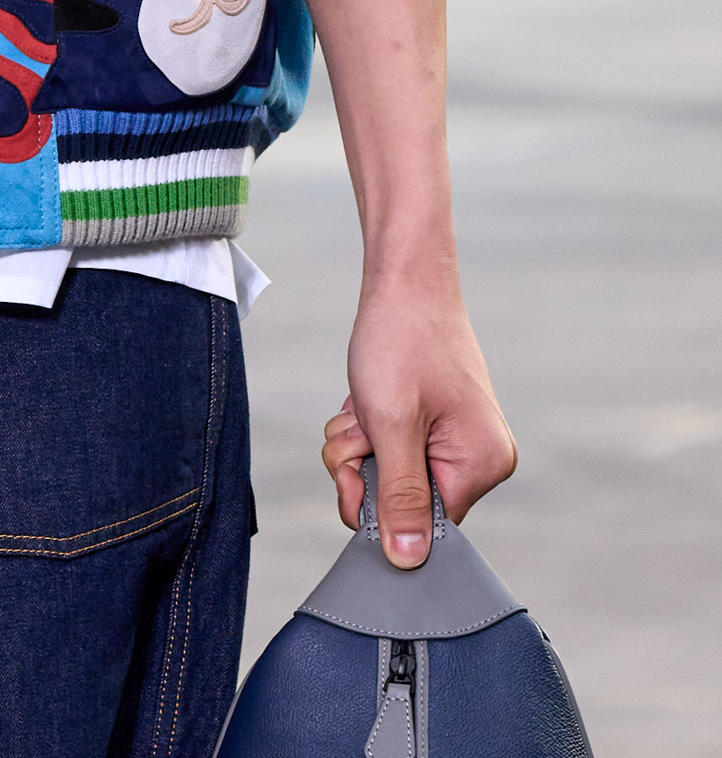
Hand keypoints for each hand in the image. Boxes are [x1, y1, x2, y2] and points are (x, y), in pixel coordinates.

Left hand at [324, 270, 515, 567]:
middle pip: (402, 501)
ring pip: (388, 473)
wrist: (404, 277)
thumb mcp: (391, 425)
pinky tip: (367, 395)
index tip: (357, 467)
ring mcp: (456, 439)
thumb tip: (408, 562)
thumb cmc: (400, 340)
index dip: (379, 505)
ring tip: (364, 402)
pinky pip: (389, 448)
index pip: (425, 527)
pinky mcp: (435, 423)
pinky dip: (368, 426)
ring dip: (361, 442)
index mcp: (482, 464)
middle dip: (364, 465)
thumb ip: (400, 497)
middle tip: (358, 425)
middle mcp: (479, 457)